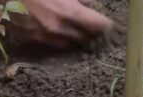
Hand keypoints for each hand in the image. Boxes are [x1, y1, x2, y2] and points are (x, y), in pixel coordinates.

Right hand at [8, 0, 125, 47]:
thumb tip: (88, 5)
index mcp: (69, 11)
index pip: (99, 25)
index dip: (107, 24)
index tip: (110, 24)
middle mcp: (59, 29)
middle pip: (87, 37)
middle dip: (93, 33)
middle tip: (96, 27)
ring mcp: (44, 36)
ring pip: (71, 43)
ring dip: (78, 38)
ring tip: (81, 31)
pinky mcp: (32, 39)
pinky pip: (54, 44)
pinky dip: (62, 39)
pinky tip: (62, 32)